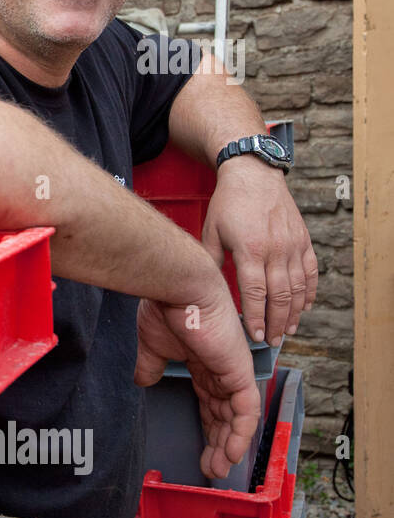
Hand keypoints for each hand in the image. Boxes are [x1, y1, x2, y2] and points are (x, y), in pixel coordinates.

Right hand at [134, 292, 260, 479]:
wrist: (179, 290)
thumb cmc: (166, 309)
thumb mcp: (151, 346)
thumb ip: (150, 366)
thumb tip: (142, 382)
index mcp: (204, 363)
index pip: (211, 404)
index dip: (207, 429)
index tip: (200, 452)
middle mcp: (222, 370)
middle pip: (225, 416)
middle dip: (218, 444)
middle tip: (211, 469)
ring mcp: (234, 372)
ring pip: (237, 419)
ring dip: (228, 446)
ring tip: (217, 469)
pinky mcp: (240, 373)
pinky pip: (246, 412)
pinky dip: (240, 435)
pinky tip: (230, 454)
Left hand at [201, 158, 317, 346]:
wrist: (254, 175)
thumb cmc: (227, 204)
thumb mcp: (210, 231)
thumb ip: (211, 261)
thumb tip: (206, 289)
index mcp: (250, 249)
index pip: (255, 292)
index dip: (256, 317)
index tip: (255, 336)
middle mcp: (276, 249)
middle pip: (280, 296)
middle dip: (277, 323)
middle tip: (273, 342)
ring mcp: (293, 245)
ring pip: (298, 287)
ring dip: (295, 313)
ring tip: (288, 331)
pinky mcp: (303, 240)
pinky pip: (311, 272)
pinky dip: (309, 292)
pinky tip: (305, 307)